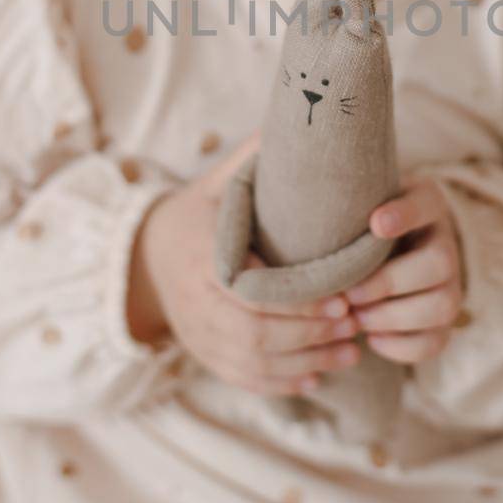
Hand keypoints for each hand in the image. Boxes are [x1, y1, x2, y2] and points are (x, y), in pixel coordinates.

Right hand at [133, 130, 365, 396]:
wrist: (145, 254)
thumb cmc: (199, 213)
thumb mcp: (219, 180)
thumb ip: (254, 157)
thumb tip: (301, 118)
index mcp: (201, 253)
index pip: (250, 290)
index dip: (298, 302)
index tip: (342, 297)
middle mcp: (194, 299)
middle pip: (254, 333)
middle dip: (310, 334)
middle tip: (356, 324)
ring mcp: (196, 332)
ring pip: (253, 362)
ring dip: (306, 361)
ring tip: (352, 351)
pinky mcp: (202, 354)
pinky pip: (242, 378)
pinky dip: (281, 383)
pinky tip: (318, 377)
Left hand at [344, 175, 464, 363]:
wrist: (386, 252)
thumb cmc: (363, 223)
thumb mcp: (360, 203)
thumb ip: (349, 206)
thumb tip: (319, 224)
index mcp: (427, 204)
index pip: (426, 204)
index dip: (404, 215)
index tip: (375, 224)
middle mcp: (447, 245)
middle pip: (439, 264)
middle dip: (389, 284)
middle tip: (350, 295)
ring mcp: (451, 286)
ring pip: (442, 307)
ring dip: (393, 318)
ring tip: (356, 318)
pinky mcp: (443, 323)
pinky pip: (434, 342)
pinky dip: (400, 346)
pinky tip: (371, 338)